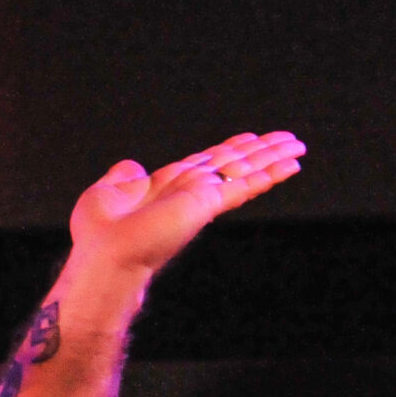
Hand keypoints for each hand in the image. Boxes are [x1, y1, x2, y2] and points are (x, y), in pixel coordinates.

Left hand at [68, 130, 303, 279]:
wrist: (104, 258)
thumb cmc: (97, 235)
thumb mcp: (105, 194)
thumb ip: (123, 178)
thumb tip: (132, 166)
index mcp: (166, 187)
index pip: (205, 163)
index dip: (228, 150)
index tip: (250, 138)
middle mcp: (188, 192)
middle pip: (231, 164)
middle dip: (260, 152)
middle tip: (289, 141)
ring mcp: (200, 199)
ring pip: (244, 172)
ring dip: (272, 159)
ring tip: (298, 148)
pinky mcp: (206, 205)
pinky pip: (243, 186)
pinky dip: (269, 175)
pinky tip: (290, 167)